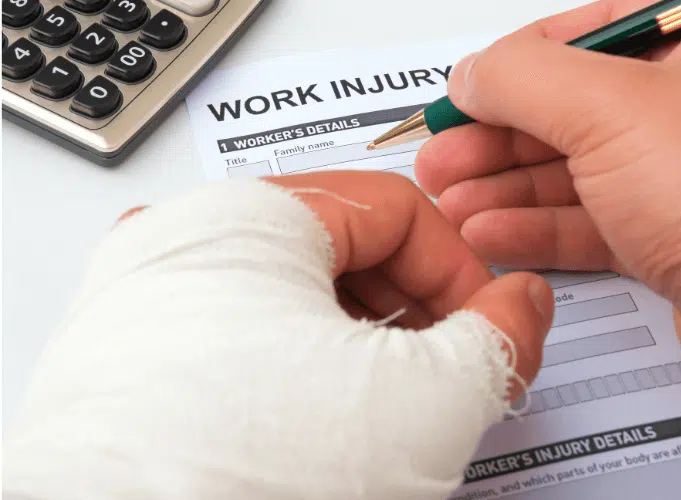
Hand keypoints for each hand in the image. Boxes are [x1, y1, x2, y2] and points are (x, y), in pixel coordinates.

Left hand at [5, 172, 553, 499]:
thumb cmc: (247, 478)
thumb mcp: (421, 399)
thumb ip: (497, 336)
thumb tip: (520, 306)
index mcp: (245, 217)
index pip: (395, 208)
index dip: (462, 268)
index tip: (490, 326)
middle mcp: (179, 246)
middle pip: (342, 250)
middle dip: (413, 313)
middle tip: (447, 370)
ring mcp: (147, 304)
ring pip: (291, 296)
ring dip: (357, 344)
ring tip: (383, 404)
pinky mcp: (133, 360)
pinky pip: (239, 336)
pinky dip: (295, 365)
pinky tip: (316, 411)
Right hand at [414, 0, 680, 410]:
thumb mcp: (610, 110)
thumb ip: (524, 80)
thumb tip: (473, 74)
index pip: (582, 34)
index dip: (511, 67)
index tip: (462, 96)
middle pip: (565, 111)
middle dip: (493, 140)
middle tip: (443, 160)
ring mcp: (676, 177)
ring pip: (569, 173)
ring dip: (503, 190)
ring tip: (454, 205)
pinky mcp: (665, 238)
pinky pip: (585, 224)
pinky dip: (534, 230)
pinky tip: (490, 235)